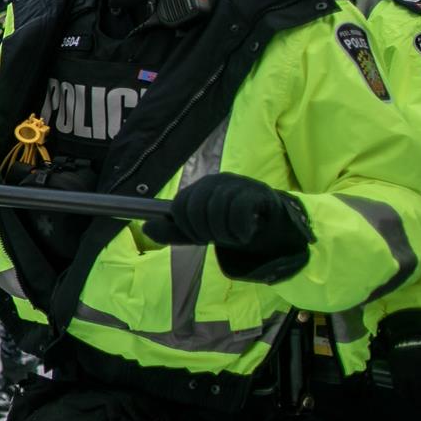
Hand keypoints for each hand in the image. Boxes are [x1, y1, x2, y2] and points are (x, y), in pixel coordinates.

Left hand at [159, 173, 310, 279]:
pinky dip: (240, 228)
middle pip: (195, 209)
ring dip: (225, 233)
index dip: (187, 228)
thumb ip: (175, 231)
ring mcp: (239, 184)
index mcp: (200, 187)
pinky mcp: (259, 193)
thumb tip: (146, 227)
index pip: (180, 207)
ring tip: (236, 237)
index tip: (202, 238)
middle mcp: (217, 181)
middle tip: (221, 239)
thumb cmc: (234, 227)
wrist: (274, 230)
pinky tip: (246, 234)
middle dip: (205, 232)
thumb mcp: (201, 232)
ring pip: (217, 210)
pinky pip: (240, 209)